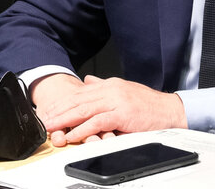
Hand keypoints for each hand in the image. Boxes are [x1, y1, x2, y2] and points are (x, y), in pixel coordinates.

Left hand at [33, 74, 186, 145]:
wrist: (171, 111)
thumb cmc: (149, 105)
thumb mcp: (124, 91)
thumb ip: (104, 85)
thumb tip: (87, 80)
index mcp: (109, 85)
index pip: (80, 93)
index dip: (62, 102)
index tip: (48, 110)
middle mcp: (111, 90)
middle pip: (78, 100)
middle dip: (58, 111)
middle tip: (43, 119)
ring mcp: (116, 101)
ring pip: (84, 110)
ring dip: (65, 119)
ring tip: (52, 127)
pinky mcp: (122, 114)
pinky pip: (97, 121)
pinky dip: (83, 128)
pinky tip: (73, 134)